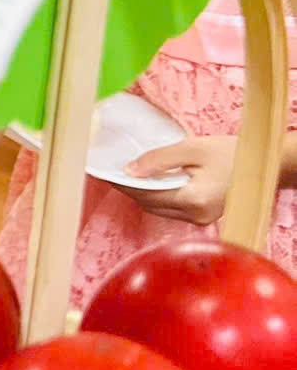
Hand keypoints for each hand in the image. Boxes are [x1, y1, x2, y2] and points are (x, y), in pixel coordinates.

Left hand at [115, 133, 235, 225]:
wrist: (264, 164)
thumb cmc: (232, 153)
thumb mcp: (193, 148)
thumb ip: (159, 160)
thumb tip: (129, 170)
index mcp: (193, 200)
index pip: (146, 195)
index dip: (123, 184)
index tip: (106, 172)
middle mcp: (195, 217)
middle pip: (150, 205)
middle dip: (131, 189)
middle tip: (114, 171)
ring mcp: (200, 220)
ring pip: (159, 210)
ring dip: (144, 194)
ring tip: (129, 175)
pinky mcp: (203, 218)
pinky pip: (172, 209)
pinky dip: (160, 197)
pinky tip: (152, 182)